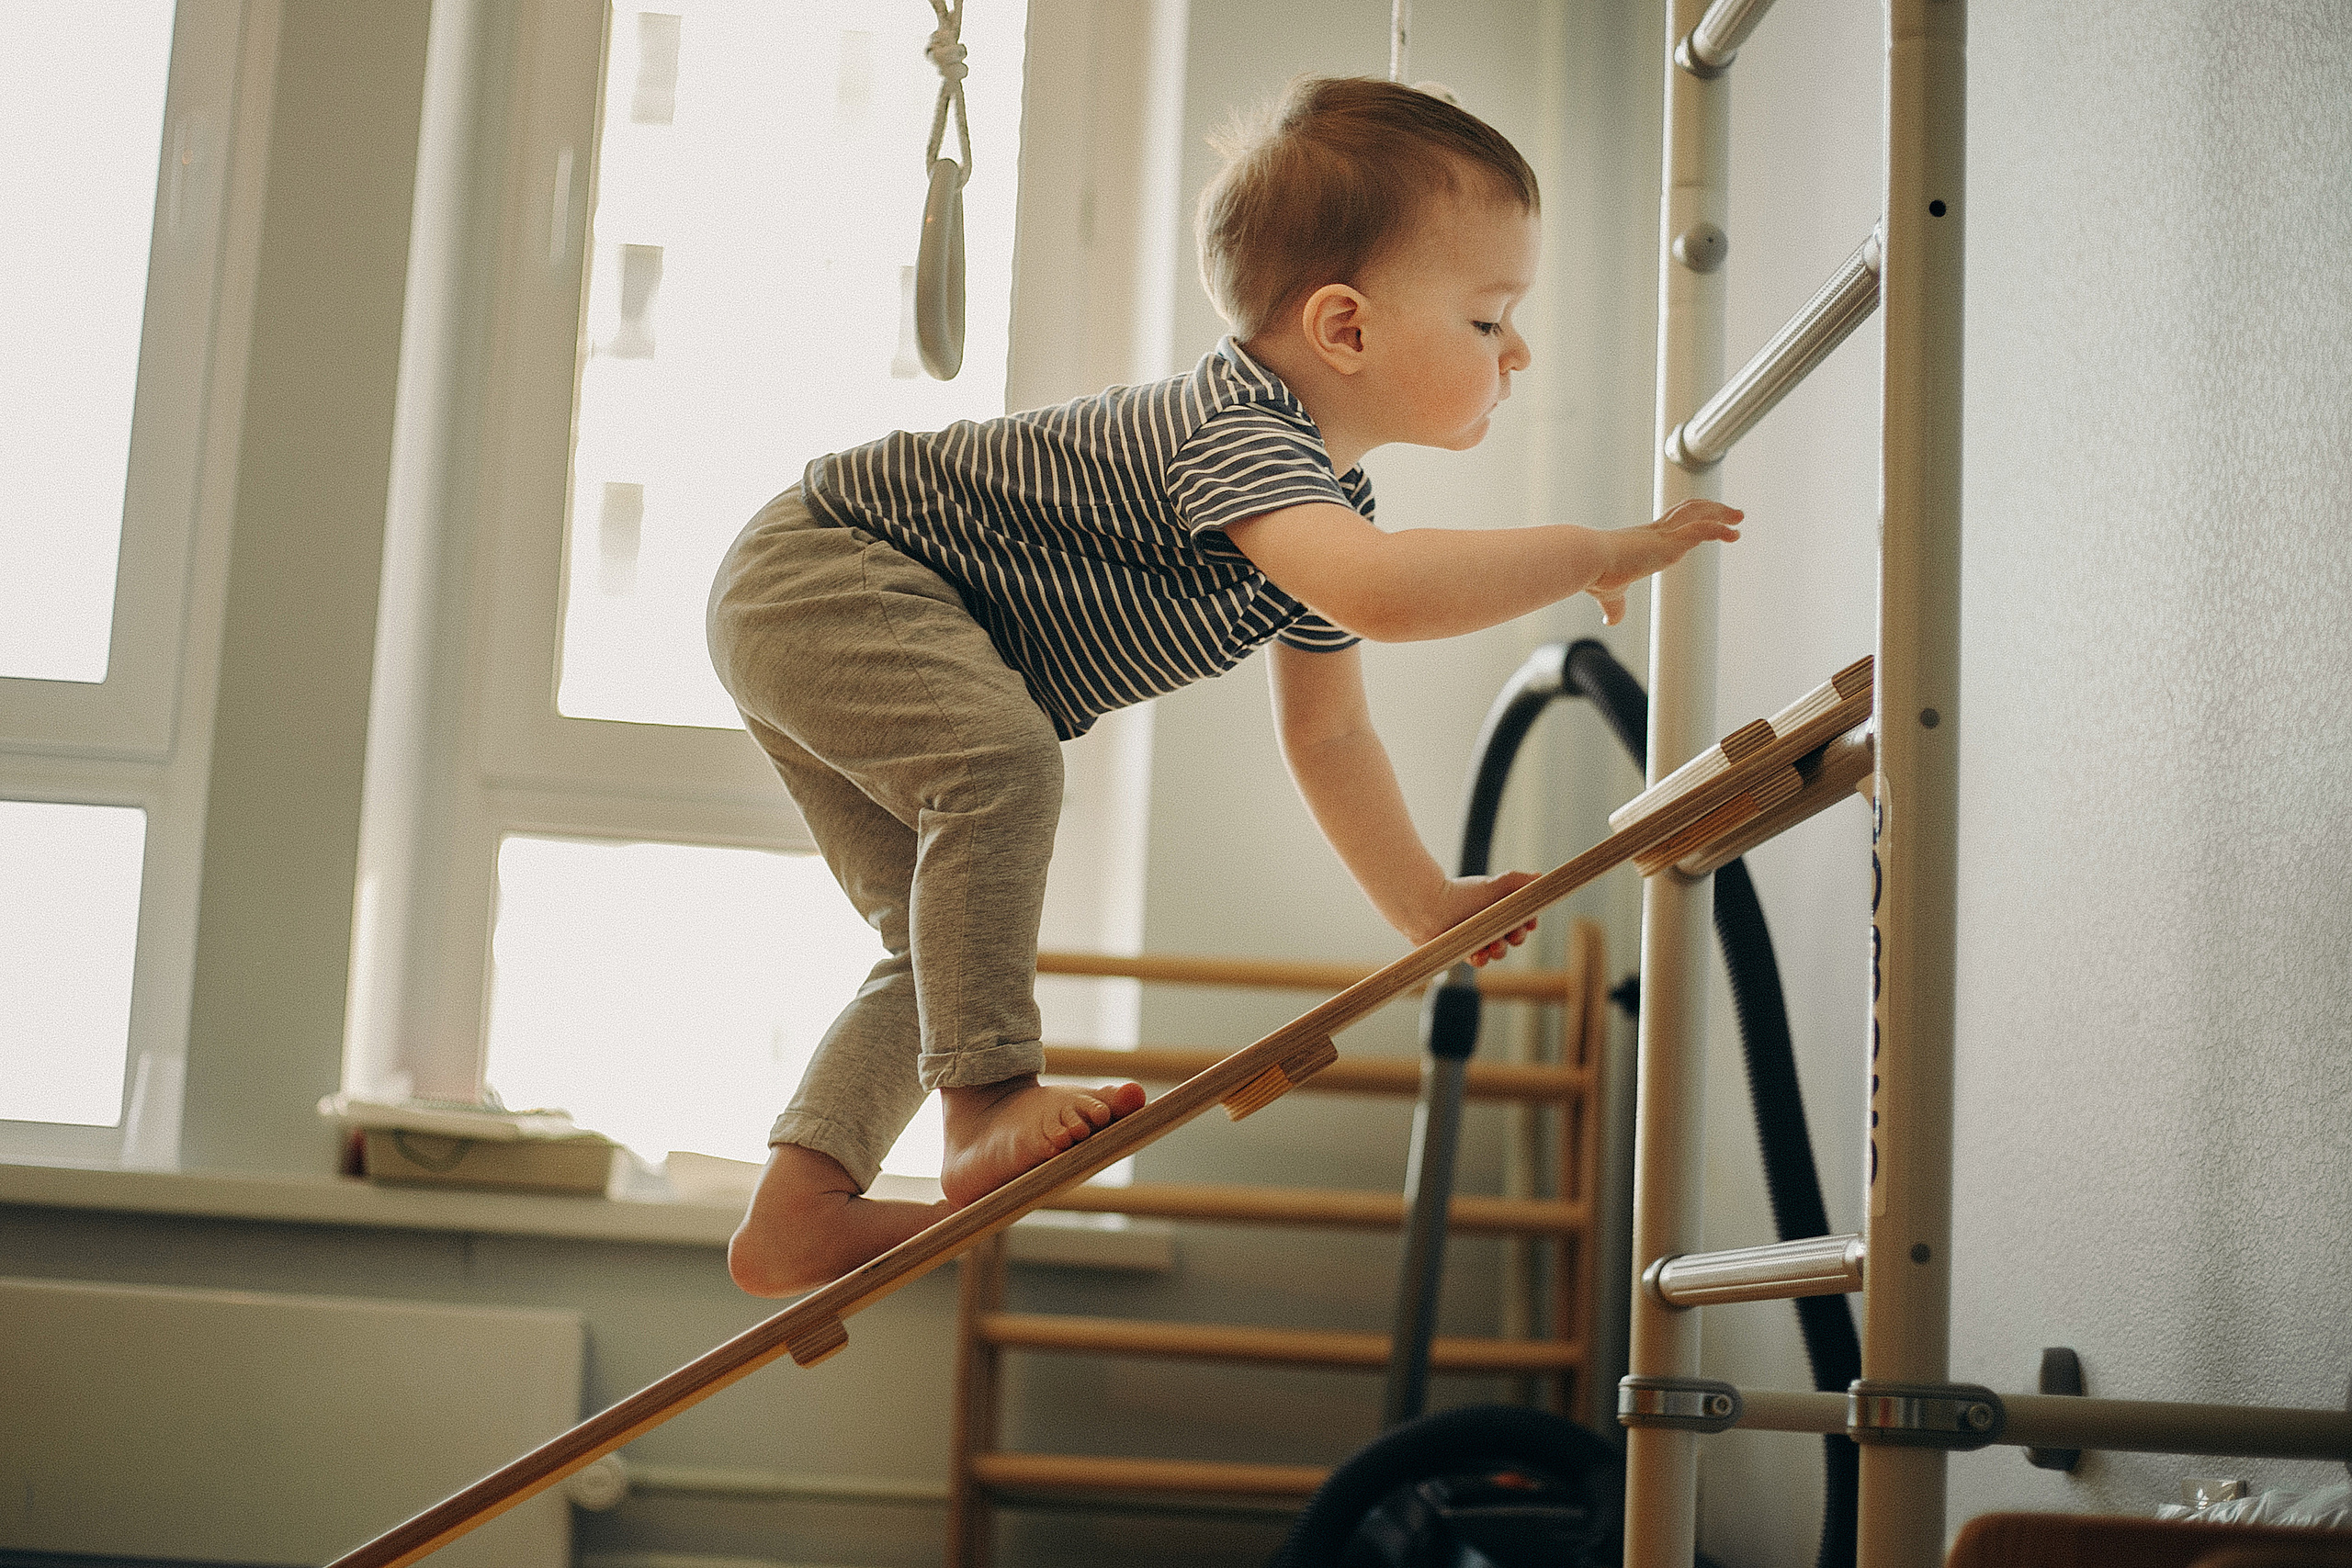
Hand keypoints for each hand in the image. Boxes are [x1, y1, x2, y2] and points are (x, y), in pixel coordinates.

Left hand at [1410, 871, 1540, 964]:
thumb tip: (1540, 876)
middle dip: (1517, 937)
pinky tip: (1480, 955)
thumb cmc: (1461, 893)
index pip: (1522, 918)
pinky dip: (1482, 959)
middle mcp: (1489, 923)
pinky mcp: (1463, 951)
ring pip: (1498, 951)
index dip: (1528, 922)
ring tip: (1495, 946)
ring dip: (1501, 950)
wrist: (1427, 906)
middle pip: (1513, 937)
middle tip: (1514, 934)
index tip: (1530, 922)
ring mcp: (1476, 938)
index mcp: (1498, 907)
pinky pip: (1478, 960)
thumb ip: (1518, 881)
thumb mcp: (1494, 885)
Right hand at [1586, 499, 1743, 625]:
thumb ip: (1615, 607)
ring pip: (1698, 514)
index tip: (1707, 522)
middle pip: (1689, 510)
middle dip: (1712, 510)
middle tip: (1733, 514)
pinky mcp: (1668, 542)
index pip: (1673, 523)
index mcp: (1645, 541)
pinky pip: (1701, 529)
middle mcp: (1656, 533)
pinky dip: (1720, 529)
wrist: (1587, 561)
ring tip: (1739, 518)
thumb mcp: (1610, 595)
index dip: (1692, 520)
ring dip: (1722, 514)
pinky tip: (1734, 533)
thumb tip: (1611, 621)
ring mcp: (1663, 536)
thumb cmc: (1594, 575)